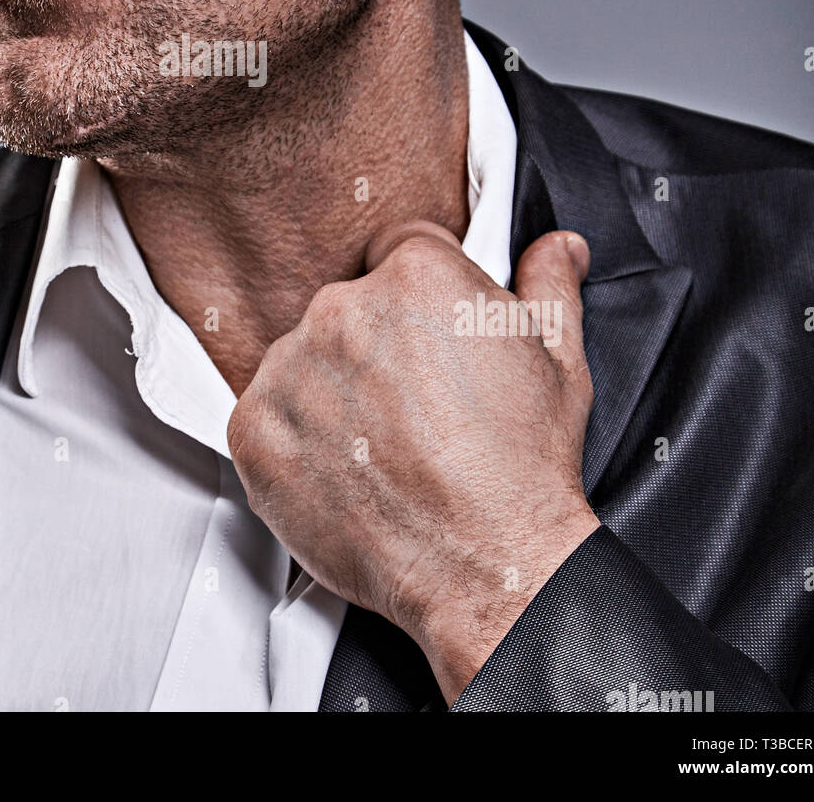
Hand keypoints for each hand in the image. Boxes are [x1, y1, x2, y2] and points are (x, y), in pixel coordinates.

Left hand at [226, 222, 601, 704]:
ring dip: (329, 390)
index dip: (418, 299)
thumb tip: (558, 248)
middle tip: (414, 404)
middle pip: (347, 306)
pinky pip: (265, 415)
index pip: (396, 252)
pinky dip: (294, 439)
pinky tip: (345, 467)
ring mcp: (291, 369)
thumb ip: (549, 285)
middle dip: (374, 345)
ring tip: (382, 443)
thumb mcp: (559, 359)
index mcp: (414, 275)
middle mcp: (343, 309)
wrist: (488, 566)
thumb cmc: (523, 467)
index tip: (430, 339)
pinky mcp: (254, 429)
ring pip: (302, 360)